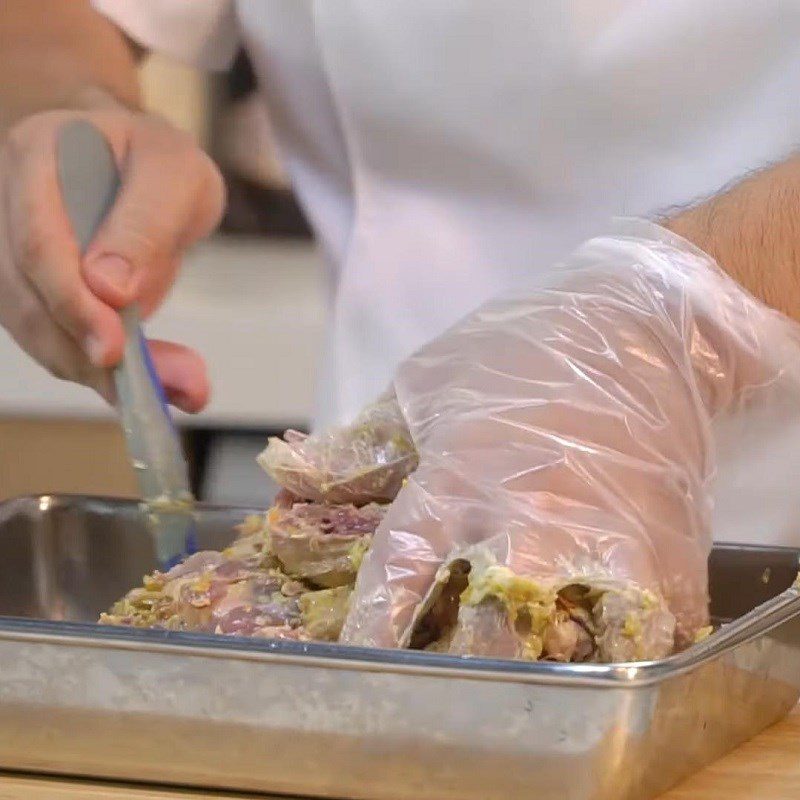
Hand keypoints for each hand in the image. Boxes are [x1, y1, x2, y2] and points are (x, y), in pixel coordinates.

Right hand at [0, 106, 224, 408]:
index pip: (37, 242)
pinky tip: (147, 385)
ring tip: (169, 391)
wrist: (138, 166)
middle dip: (88, 353)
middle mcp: (7, 206)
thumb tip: (110, 290)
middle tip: (156, 392)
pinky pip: (56, 340)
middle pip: (26, 297)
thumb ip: (147, 223)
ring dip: (96, 373)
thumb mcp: (176, 173)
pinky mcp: (32, 293)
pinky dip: (98, 371)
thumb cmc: (159, 162)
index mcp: (36, 156)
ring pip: (36, 329)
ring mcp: (10, 253)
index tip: (113, 349)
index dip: (71, 301)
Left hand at [341, 221, 799, 659]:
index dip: (376, 628)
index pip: (401, 572)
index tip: (364, 663)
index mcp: (459, 477)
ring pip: (576, 646)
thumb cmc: (521, 348)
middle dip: (465, 672)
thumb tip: (291, 477)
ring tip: (531, 686)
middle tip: (447, 697)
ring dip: (547, 674)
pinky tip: (602, 656)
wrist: (637, 321)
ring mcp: (605, 536)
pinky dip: (623, 652)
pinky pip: (651, 630)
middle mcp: (528, 517)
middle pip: (489, 631)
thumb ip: (364, 445)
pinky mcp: (669, 547)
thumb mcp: (425, 383)